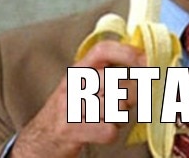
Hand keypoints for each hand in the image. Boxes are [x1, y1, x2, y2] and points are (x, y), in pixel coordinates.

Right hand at [11, 40, 145, 157]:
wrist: (40, 139)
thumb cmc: (72, 109)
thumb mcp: (86, 84)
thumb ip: (111, 73)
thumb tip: (146, 64)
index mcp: (80, 68)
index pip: (103, 50)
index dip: (127, 52)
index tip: (147, 59)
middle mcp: (74, 83)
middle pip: (117, 82)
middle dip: (131, 95)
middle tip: (128, 102)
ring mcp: (70, 105)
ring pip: (116, 106)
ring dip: (120, 116)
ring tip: (109, 117)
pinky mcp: (70, 128)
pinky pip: (108, 130)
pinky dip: (110, 133)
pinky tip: (101, 130)